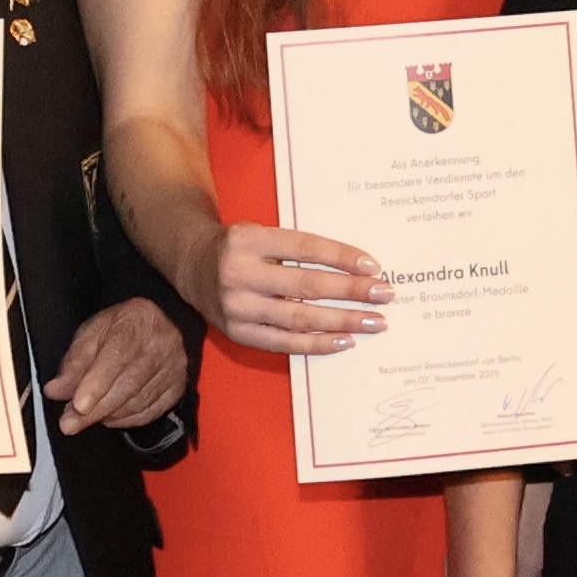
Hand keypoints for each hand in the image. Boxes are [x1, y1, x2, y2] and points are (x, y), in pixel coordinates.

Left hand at [48, 298, 195, 434]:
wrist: (157, 324)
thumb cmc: (118, 329)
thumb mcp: (90, 335)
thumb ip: (73, 363)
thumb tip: (55, 391)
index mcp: (134, 324)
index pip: (116, 358)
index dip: (96, 385)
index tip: (78, 407)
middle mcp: (161, 345)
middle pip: (127, 386)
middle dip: (96, 409)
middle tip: (69, 425)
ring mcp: (174, 368)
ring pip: (138, 402)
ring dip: (109, 415)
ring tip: (88, 416)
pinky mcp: (178, 387)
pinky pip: (152, 412)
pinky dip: (127, 420)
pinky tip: (112, 417)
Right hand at [205, 223, 388, 357]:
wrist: (191, 265)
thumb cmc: (240, 247)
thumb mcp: (262, 233)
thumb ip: (298, 247)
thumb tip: (357, 267)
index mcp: (248, 240)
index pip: (305, 248)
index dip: (341, 257)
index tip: (374, 267)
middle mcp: (239, 273)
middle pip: (307, 286)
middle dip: (351, 292)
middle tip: (385, 295)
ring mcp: (237, 307)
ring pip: (299, 318)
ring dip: (342, 322)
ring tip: (373, 322)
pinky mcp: (237, 333)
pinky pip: (284, 343)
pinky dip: (317, 343)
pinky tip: (344, 341)